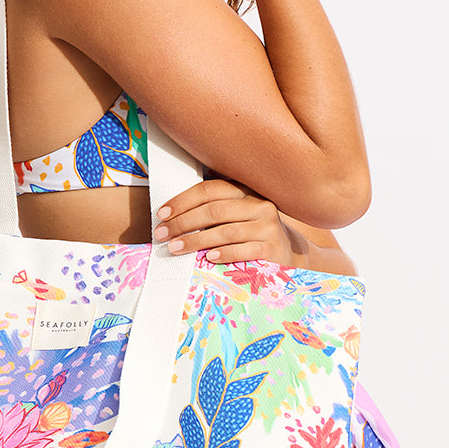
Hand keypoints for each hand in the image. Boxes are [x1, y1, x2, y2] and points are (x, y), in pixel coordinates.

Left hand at [151, 178, 300, 266]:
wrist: (287, 253)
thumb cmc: (249, 233)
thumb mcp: (235, 215)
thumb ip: (211, 210)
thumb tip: (169, 217)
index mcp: (246, 191)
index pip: (210, 190)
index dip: (183, 201)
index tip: (161, 213)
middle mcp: (259, 205)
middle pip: (215, 210)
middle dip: (183, 222)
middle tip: (162, 234)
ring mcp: (268, 226)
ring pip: (226, 231)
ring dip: (197, 240)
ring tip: (176, 247)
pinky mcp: (273, 248)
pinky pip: (245, 250)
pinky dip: (225, 253)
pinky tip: (209, 257)